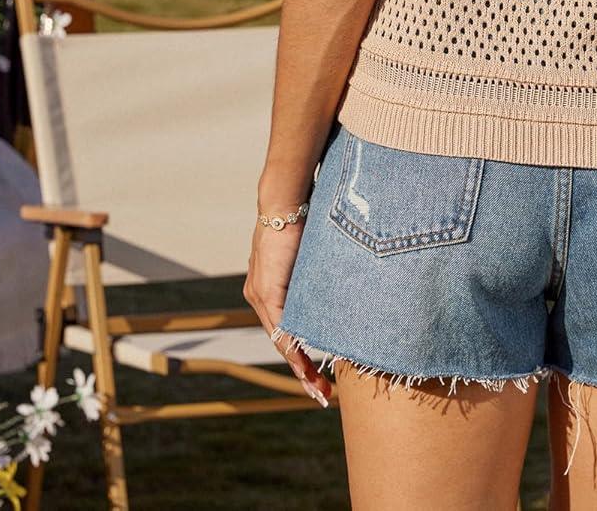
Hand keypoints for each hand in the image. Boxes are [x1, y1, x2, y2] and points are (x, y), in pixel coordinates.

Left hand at [243, 219, 331, 407]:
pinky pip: (281, 328)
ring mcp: (260, 295)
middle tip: (321, 394)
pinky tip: (305, 365)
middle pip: (282, 344)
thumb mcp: (310, 257)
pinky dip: (293, 349)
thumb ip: (315, 275)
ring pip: (281, 341)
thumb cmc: (302, 221)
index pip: (286, 332)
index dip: (301, 356)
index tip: (318, 377)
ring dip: (300, 367)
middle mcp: (260, 297)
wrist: (284, 202)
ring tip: (317, 389)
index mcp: (270, 290)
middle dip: (303, 372)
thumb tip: (336, 285)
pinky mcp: (265, 291)